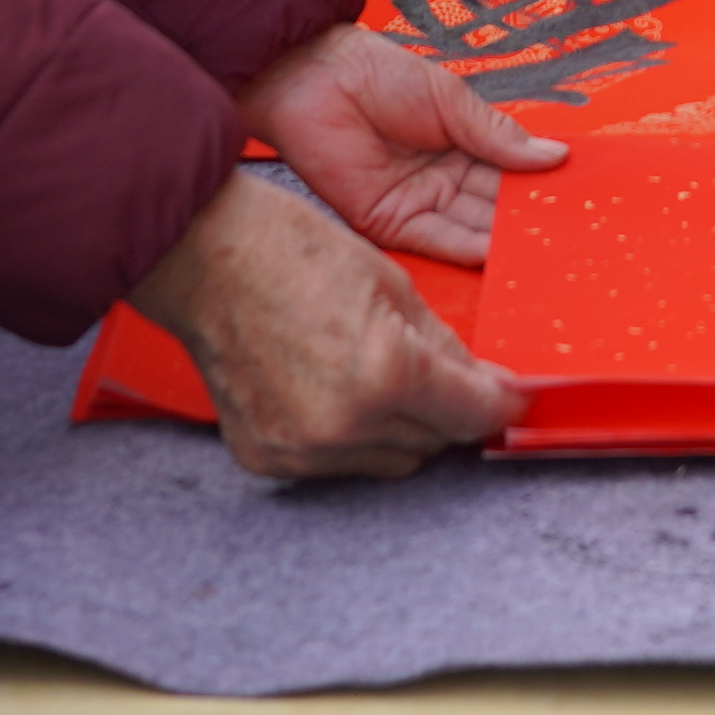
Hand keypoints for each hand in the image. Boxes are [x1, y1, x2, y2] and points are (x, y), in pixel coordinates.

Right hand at [128, 169, 529, 479]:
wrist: (201, 257)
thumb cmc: (289, 251)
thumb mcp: (393, 286)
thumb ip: (446, 348)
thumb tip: (484, 385)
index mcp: (385, 374)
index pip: (473, 414)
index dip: (502, 402)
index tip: (513, 397)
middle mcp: (344, 424)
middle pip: (435, 442)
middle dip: (448, 408)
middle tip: (436, 369)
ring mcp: (302, 448)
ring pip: (391, 460)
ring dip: (401, 427)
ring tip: (374, 372)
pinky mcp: (269, 458)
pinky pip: (338, 463)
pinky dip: (350, 436)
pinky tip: (334, 389)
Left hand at [236, 22, 567, 268]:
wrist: (315, 78)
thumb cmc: (378, 74)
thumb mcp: (451, 100)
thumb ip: (498, 135)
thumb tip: (555, 156)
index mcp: (463, 143)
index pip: (511, 173)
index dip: (541, 186)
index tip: (577, 201)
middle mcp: (444, 178)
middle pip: (495, 206)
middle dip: (528, 220)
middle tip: (571, 238)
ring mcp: (419, 202)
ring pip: (471, 228)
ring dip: (504, 241)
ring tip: (543, 252)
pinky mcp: (390, 222)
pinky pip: (436, 240)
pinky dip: (466, 248)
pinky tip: (497, 253)